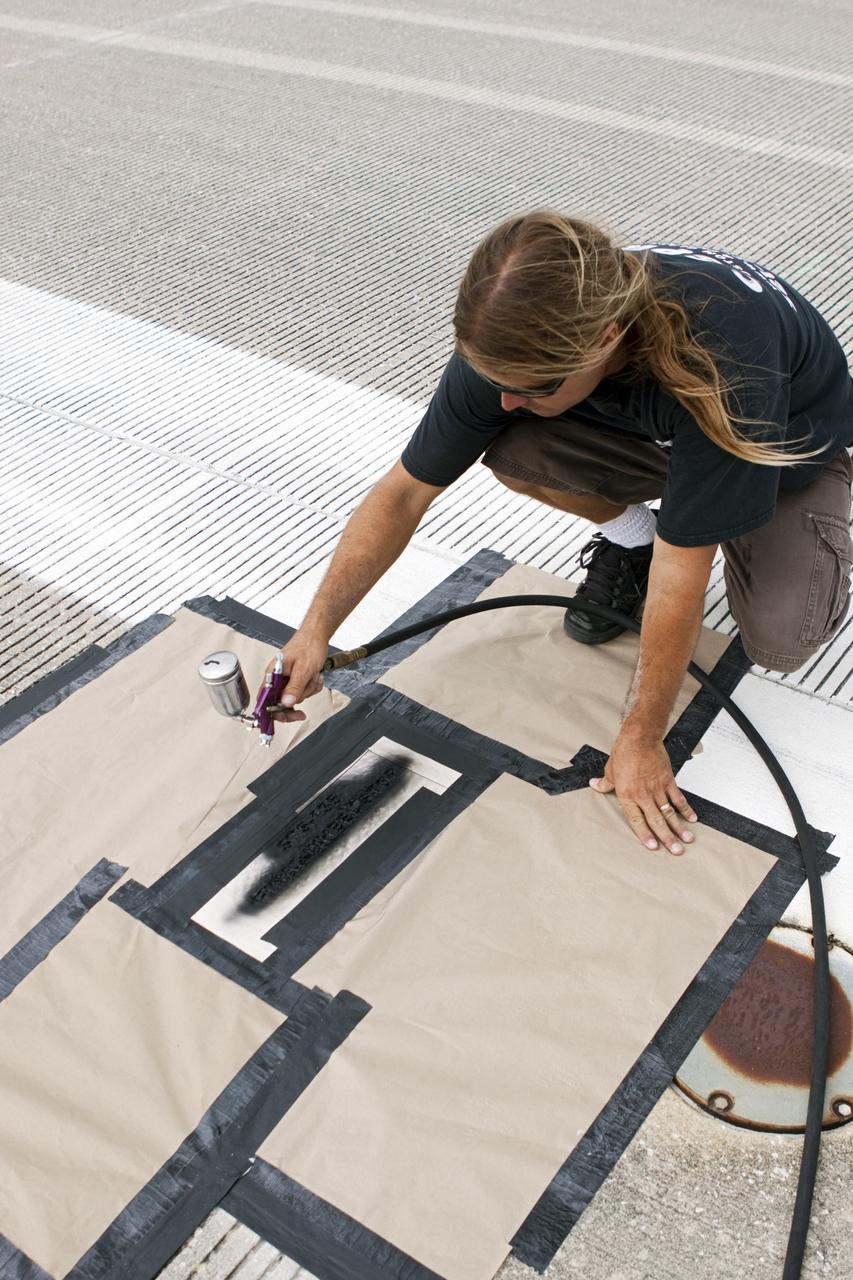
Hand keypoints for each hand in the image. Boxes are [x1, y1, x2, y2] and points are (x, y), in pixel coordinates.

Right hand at [260, 629, 328, 723]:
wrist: (318, 635)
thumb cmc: (308, 646)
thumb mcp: (303, 669)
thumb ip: (294, 687)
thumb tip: (286, 703)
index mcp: (272, 674)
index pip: (264, 699)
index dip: (271, 712)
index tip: (281, 719)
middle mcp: (277, 678)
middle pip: (280, 702)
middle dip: (295, 701)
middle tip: (301, 712)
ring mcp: (287, 679)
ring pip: (295, 697)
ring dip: (307, 690)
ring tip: (312, 677)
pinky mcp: (296, 679)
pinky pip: (303, 691)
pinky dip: (311, 687)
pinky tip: (314, 676)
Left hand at [589, 734, 697, 854]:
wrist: (639, 738)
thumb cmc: (624, 753)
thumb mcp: (610, 770)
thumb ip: (605, 783)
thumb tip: (595, 786)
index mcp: (627, 795)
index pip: (636, 820)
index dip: (644, 834)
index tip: (653, 846)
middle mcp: (643, 794)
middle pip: (656, 820)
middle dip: (667, 838)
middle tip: (676, 851)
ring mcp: (657, 788)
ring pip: (669, 812)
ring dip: (679, 827)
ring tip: (687, 840)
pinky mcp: (668, 780)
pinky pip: (678, 798)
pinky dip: (686, 809)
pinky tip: (692, 819)